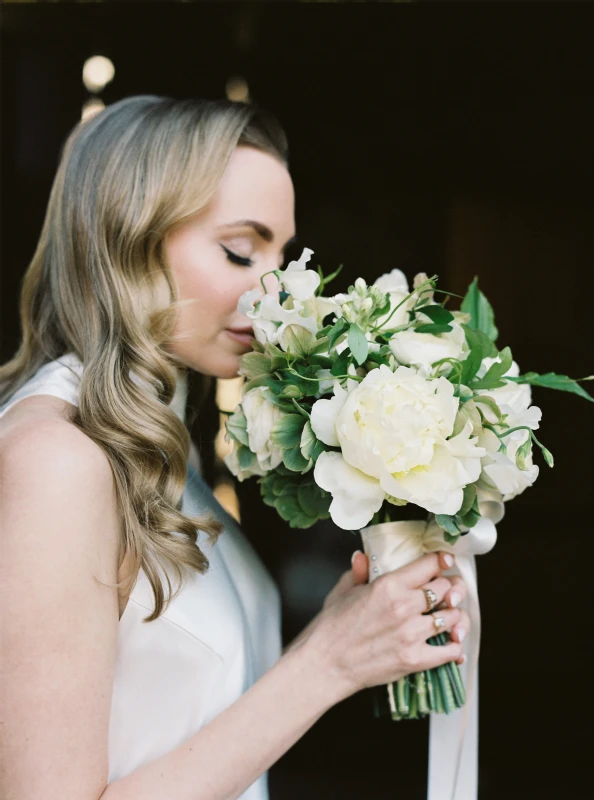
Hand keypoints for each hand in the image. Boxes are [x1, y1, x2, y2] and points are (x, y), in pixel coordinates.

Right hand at [306, 552, 469, 699]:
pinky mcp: (415, 660)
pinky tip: (449, 641)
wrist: (324, 664)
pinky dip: (455, 645)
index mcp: (388, 585)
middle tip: (445, 590)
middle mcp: (404, 607)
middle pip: (446, 588)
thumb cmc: (330, 627)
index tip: (444, 562)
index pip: (430, 565)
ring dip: (452, 614)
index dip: (440, 561)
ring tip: (446, 615)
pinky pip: (451, 650)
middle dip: (448, 587)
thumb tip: (363, 557)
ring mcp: (412, 635)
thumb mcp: (343, 590)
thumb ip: (359, 571)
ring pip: (453, 617)